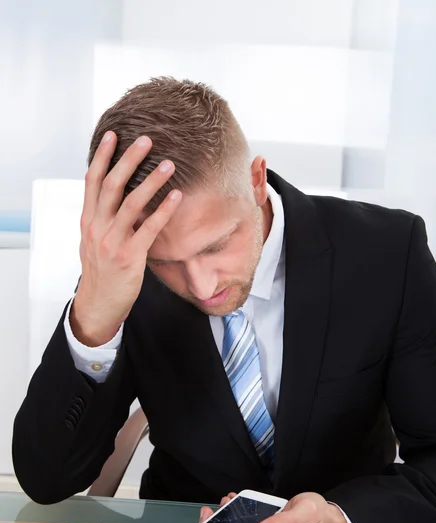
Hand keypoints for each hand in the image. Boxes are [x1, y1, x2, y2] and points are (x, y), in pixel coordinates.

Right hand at [71, 132, 181, 345]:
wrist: (98, 304)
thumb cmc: (100, 271)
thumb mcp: (93, 241)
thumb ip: (102, 218)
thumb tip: (114, 196)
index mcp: (88, 220)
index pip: (92, 181)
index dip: (102, 156)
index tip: (113, 135)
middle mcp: (97, 227)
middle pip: (111, 185)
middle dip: (128, 160)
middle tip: (146, 140)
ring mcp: (112, 241)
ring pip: (130, 204)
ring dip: (150, 181)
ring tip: (168, 164)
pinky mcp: (129, 257)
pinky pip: (148, 229)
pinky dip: (163, 211)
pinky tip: (176, 198)